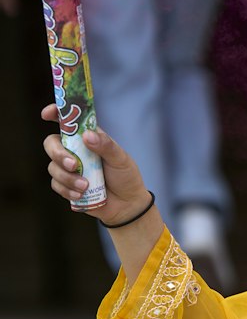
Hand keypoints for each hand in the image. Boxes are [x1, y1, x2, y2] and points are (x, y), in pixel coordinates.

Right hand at [42, 105, 150, 224]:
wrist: (127, 204)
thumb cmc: (125, 176)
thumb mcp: (121, 158)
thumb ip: (106, 146)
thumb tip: (87, 136)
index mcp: (87, 138)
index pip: (67, 121)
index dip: (55, 114)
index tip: (47, 114)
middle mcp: (75, 151)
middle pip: (51, 144)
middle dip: (58, 154)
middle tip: (73, 165)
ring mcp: (69, 169)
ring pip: (52, 167)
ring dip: (67, 178)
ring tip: (86, 186)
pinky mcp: (66, 186)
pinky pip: (56, 185)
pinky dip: (67, 190)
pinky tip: (81, 195)